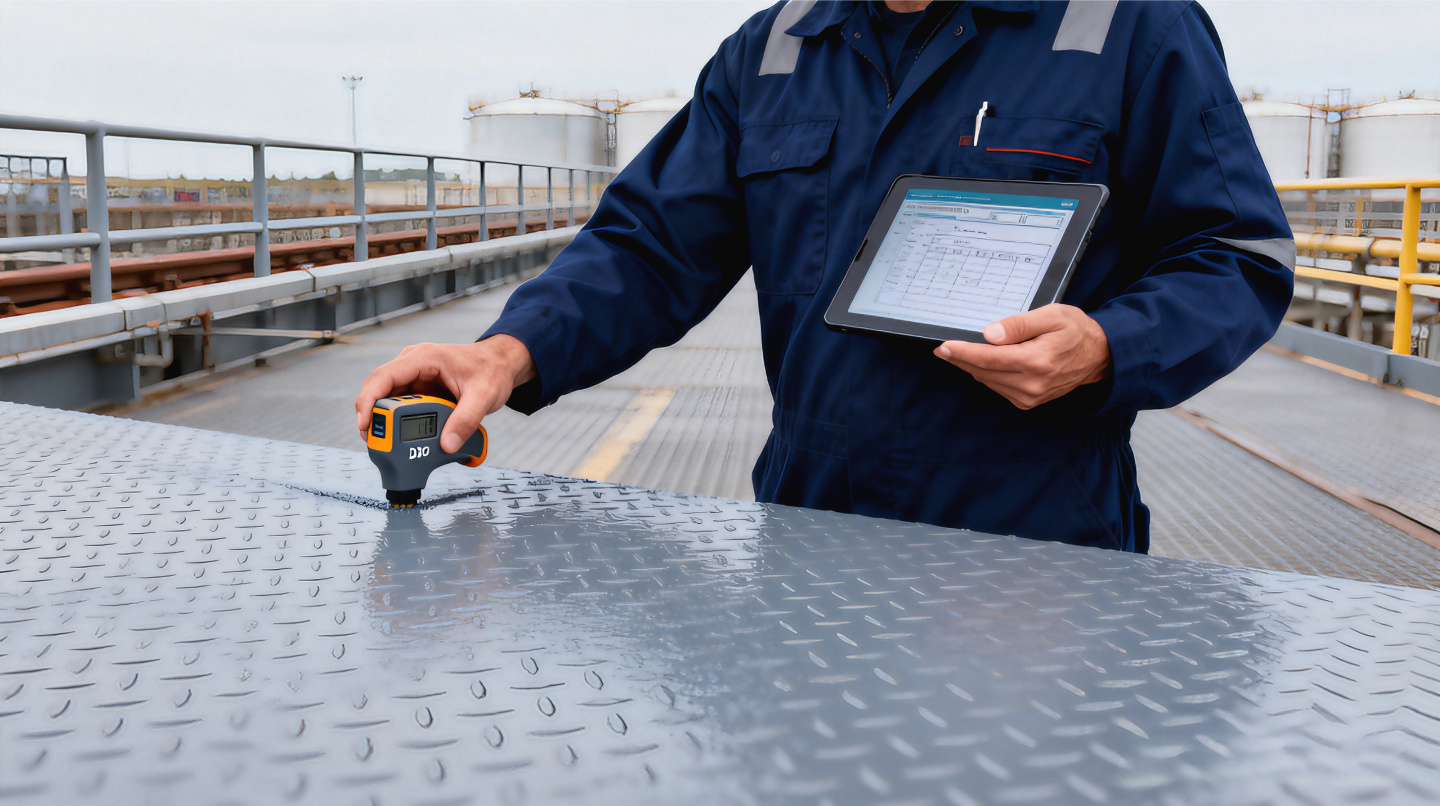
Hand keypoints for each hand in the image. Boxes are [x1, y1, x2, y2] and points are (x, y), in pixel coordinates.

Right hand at [355, 335, 535, 452]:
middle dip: (375, 418)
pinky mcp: (418, 389)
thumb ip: (466, 420)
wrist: (500, 363)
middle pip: (379, 390)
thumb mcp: (484, 396)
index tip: (366, 425)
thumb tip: (447, 446)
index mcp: (424, 358)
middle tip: (378, 444)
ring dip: (387, 422)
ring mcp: (414, 377)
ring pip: (388, 400)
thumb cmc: (491, 370)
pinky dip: (400, 423)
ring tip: (391, 446)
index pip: (384, 377)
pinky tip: (404, 439)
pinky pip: (401, 406)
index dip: (369, 401)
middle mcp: (413, 365)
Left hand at [933, 304, 1109, 409]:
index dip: (963, 353)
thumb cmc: (1076, 331)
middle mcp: (1032, 383)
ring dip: (972, 367)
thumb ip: (1019, 325)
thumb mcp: (1052, 316)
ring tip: (959, 353)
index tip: (944, 347)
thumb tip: (989, 335)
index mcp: (1037, 361)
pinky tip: (984, 363)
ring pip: (988, 381)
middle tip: (943, 349)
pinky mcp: (1028, 402)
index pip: (990, 358)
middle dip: (961, 359)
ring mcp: (1030, 396)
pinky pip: (998, 387)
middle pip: (984, 372)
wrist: (1100, 357)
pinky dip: (987, 375)